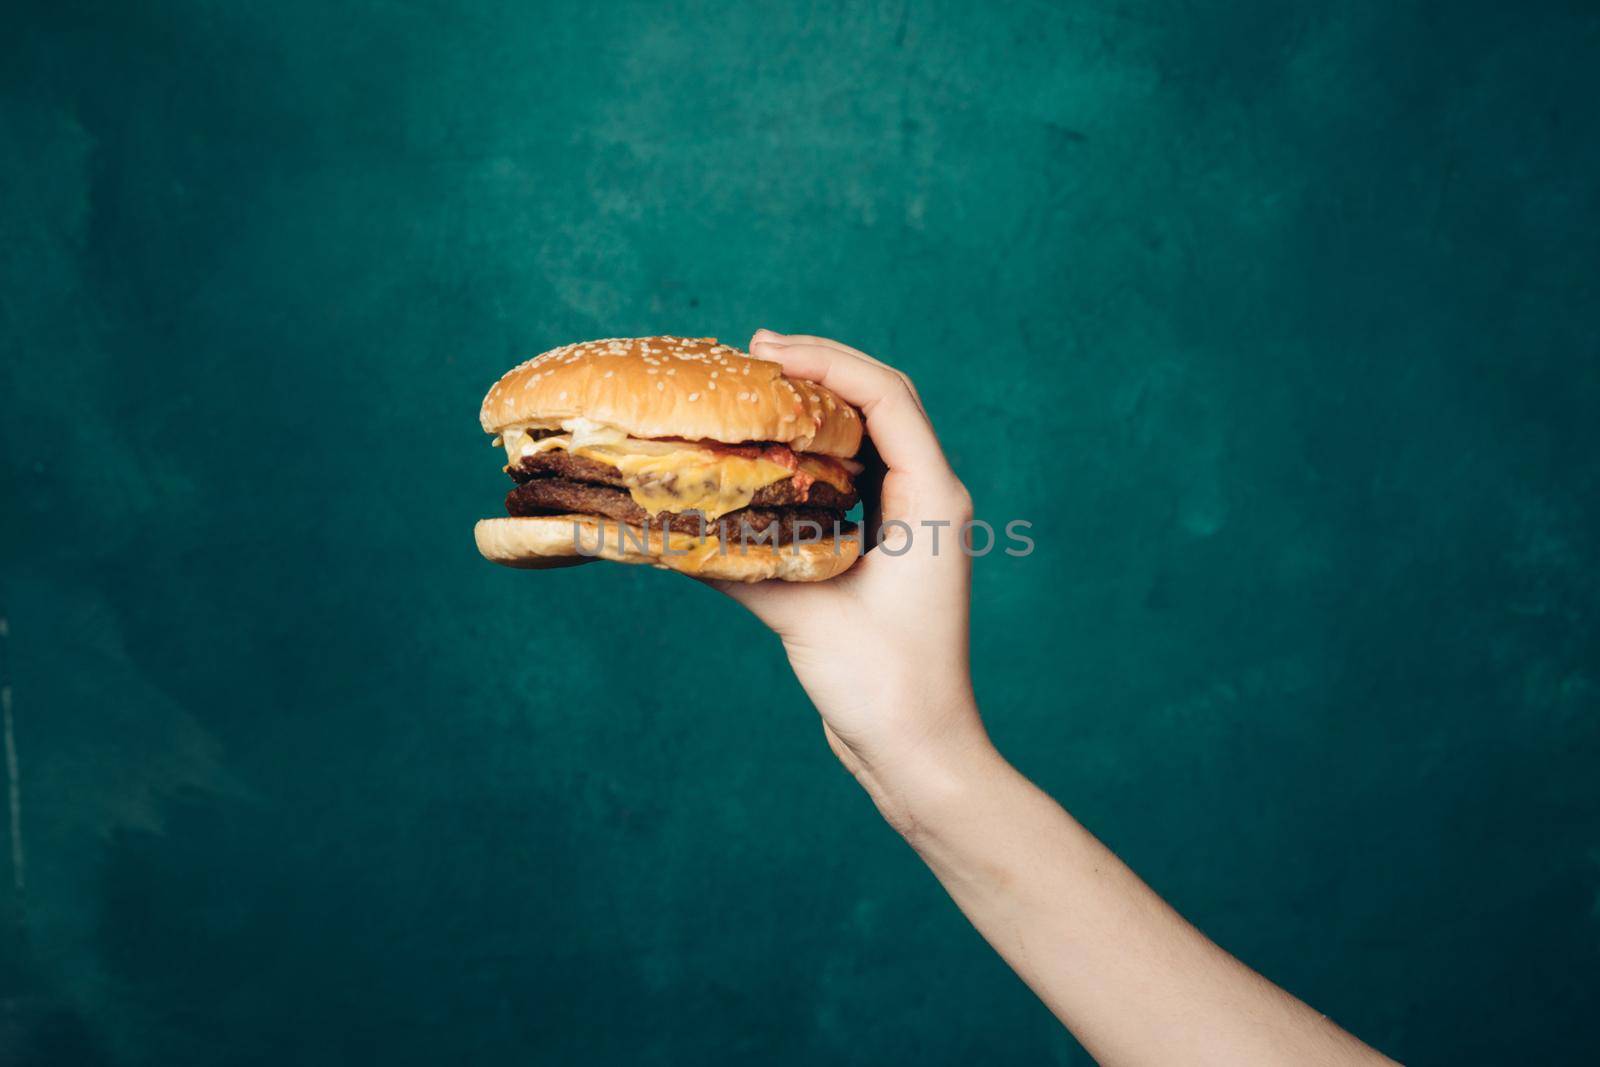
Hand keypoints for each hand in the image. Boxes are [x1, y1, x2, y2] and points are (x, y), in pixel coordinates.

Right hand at [707, 330, 996, 825]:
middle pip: (880, 403)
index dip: (826, 361)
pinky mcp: (891, 551)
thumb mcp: (805, 614)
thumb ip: (744, 560)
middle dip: (819, 371)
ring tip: (756, 392)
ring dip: (817, 410)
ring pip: (868, 438)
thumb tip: (675, 521)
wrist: (920, 753)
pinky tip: (767, 459)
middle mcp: (931, 499)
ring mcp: (914, 524)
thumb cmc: (881, 686)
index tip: (765, 350)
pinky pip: (855, 480)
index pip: (885, 397)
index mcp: (932, 499)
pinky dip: (813, 458)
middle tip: (753, 355)